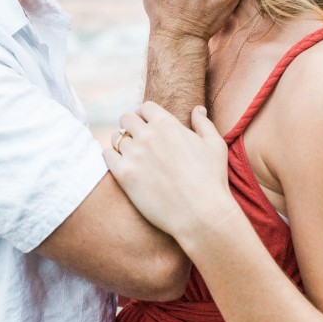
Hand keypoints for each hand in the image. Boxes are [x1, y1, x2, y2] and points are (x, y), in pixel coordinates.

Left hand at [105, 102, 237, 245]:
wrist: (201, 214)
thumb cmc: (212, 180)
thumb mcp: (215, 146)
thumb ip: (203, 124)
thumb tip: (198, 109)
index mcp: (167, 124)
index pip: (145, 107)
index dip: (145, 114)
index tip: (146, 123)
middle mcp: (147, 135)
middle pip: (126, 119)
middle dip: (131, 126)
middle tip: (136, 138)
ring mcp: (134, 154)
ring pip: (116, 138)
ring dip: (121, 143)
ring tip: (130, 154)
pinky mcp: (124, 175)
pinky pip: (107, 155)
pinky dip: (111, 157)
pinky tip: (121, 165)